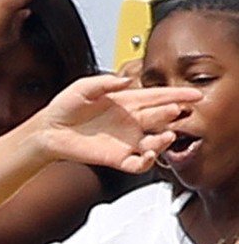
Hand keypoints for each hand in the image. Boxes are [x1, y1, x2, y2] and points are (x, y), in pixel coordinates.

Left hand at [34, 74, 198, 173]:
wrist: (48, 131)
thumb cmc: (64, 107)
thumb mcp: (83, 87)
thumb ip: (104, 82)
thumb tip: (124, 80)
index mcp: (127, 101)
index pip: (158, 97)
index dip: (177, 95)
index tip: (194, 95)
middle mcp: (130, 121)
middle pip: (161, 117)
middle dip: (173, 115)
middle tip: (177, 112)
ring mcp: (125, 140)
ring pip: (154, 142)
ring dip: (164, 140)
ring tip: (166, 135)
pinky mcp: (116, 157)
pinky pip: (137, 163)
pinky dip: (145, 161)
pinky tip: (147, 155)